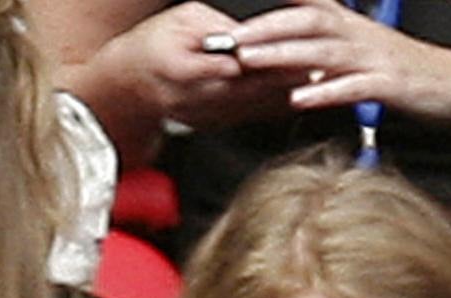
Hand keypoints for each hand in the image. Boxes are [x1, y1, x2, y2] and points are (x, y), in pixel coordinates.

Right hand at [101, 2, 299, 129]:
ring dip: (289, 93)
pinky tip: (295, 97)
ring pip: (257, 105)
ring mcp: (210, 115)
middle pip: (255, 87)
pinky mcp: (216, 123)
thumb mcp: (180, 20)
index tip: (300, 48)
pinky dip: (276, 107)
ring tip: (317, 79)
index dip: (273, 56)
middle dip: (289, 76)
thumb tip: (243, 34)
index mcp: (188, 69)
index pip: (241, 63)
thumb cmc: (153, 47)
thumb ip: (214, 26)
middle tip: (320, 63)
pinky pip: (252, 117)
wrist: (130, 87)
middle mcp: (202, 97)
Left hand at [231, 0, 450, 127]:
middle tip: (231, 40)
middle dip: (265, 28)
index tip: (237, 18)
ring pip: (322, 50)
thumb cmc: (403, 73)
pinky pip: (351, 86)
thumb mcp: (361, 52)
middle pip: (306, 21)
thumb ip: (326, 52)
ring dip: (282, 54)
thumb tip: (290, 57)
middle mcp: (358, 35)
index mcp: (350, 25)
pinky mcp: (387, 85)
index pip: (307, 5)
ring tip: (250, 61)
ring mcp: (372, 58)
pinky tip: (299, 98)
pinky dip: (323, 91)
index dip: (275, 8)